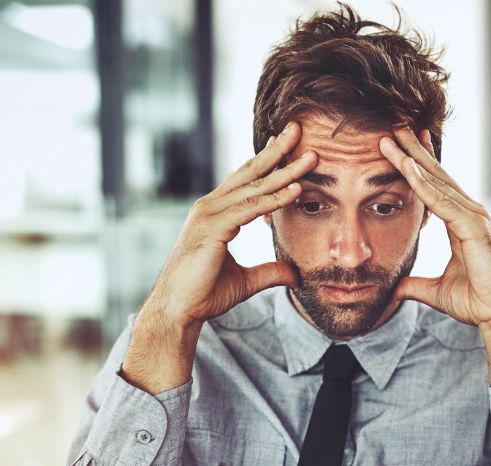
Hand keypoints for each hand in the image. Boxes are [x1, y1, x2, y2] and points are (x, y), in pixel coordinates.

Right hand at [123, 121, 316, 393]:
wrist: (179, 311)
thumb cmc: (204, 294)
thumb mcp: (246, 281)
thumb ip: (270, 272)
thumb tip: (295, 273)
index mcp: (215, 213)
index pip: (245, 180)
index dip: (268, 161)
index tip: (289, 145)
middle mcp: (209, 207)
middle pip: (250, 173)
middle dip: (277, 151)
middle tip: (299, 129)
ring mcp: (208, 215)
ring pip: (254, 189)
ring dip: (284, 172)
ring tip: (310, 158)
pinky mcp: (212, 229)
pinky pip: (249, 210)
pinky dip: (274, 200)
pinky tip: (295, 190)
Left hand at [379, 126, 490, 393]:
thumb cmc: (476, 301)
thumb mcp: (435, 291)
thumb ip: (415, 285)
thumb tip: (395, 288)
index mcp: (461, 222)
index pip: (435, 187)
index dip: (417, 165)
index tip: (399, 146)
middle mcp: (470, 213)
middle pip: (436, 175)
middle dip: (413, 150)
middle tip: (392, 126)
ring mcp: (474, 217)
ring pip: (437, 182)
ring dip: (413, 159)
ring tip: (391, 138)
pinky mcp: (474, 227)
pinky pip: (444, 201)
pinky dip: (425, 184)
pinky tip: (408, 167)